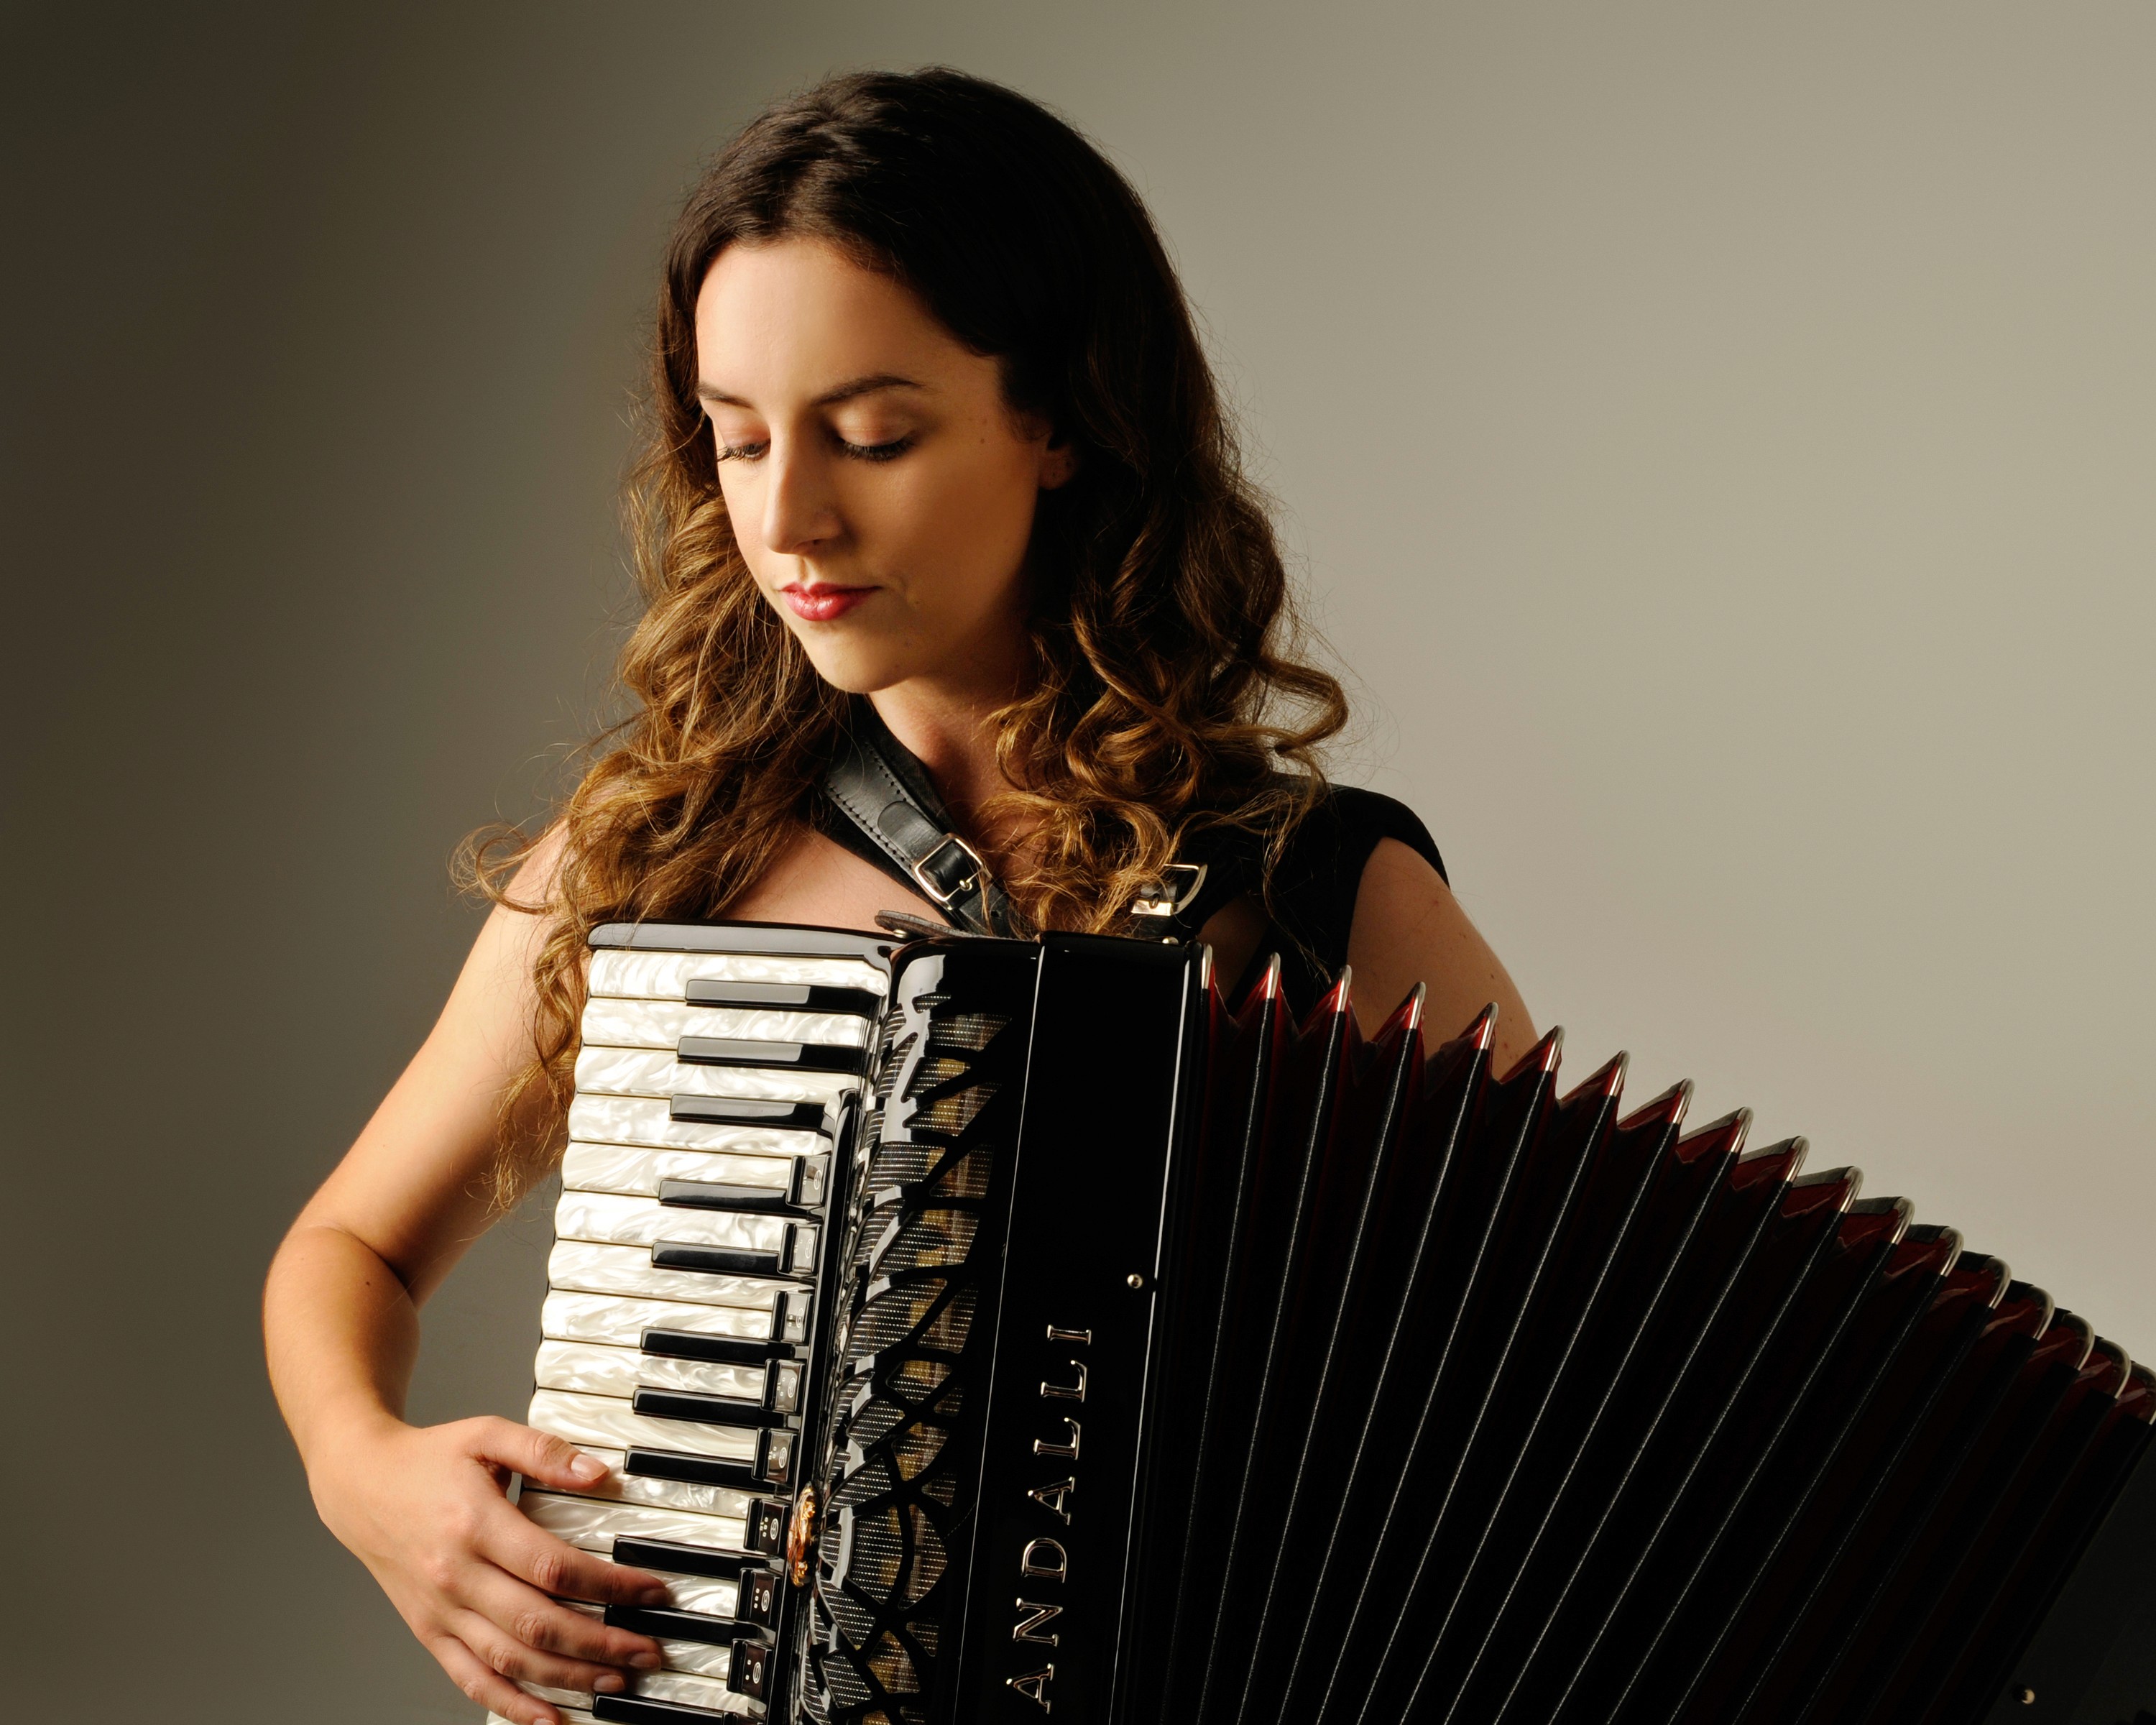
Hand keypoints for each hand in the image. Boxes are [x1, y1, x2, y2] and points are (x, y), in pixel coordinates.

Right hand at [311, 1414, 669, 1724]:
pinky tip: (549, 1718)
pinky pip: (471, 1679)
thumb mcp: (487, 1434)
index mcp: (475, 1525)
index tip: (652, 1591)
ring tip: (617, 1681)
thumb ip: (544, 1451)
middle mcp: (456, 1576)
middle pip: (538, 1624)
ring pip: (510, 1659)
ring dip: (569, 1678)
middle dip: (602, 1643)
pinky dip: (511, 1705)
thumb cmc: (428, 1460)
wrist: (359, 1485)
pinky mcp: (428, 1632)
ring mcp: (440, 1611)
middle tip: (648, 1650)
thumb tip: (599, 1473)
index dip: (610, 1585)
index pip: (554, 1567)